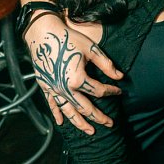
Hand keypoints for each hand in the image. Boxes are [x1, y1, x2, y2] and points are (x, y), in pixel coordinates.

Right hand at [24, 12, 122, 134]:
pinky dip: (57, 114)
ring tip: (90, 131)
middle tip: (110, 124)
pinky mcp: (45, 86)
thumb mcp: (91, 49)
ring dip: (80, 123)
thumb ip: (106, 64)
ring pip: (69, 111)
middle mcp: (65, 88)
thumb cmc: (68, 38)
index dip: (111, 91)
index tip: (119, 90)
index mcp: (77, 79)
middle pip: (85, 108)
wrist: (43, 32)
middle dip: (99, 117)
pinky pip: (52, 104)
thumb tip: (120, 77)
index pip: (99, 91)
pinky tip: (61, 123)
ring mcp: (53, 89)